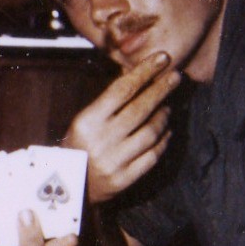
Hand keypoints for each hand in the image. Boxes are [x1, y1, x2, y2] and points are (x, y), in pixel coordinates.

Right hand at [64, 51, 179, 203]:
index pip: (122, 90)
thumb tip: (141, 77)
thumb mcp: (85, 121)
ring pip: (150, 132)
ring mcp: (113, 161)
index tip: (162, 58)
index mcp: (87, 122)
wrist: (69, 186)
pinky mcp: (124, 179)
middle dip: (161, 89)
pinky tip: (167, 131)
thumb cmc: (79, 145)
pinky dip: (163, 141)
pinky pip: (152, 156)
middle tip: (175, 76)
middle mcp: (100, 141)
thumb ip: (109, 103)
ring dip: (163, 116)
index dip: (145, 72)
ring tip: (168, 106)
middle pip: (140, 109)